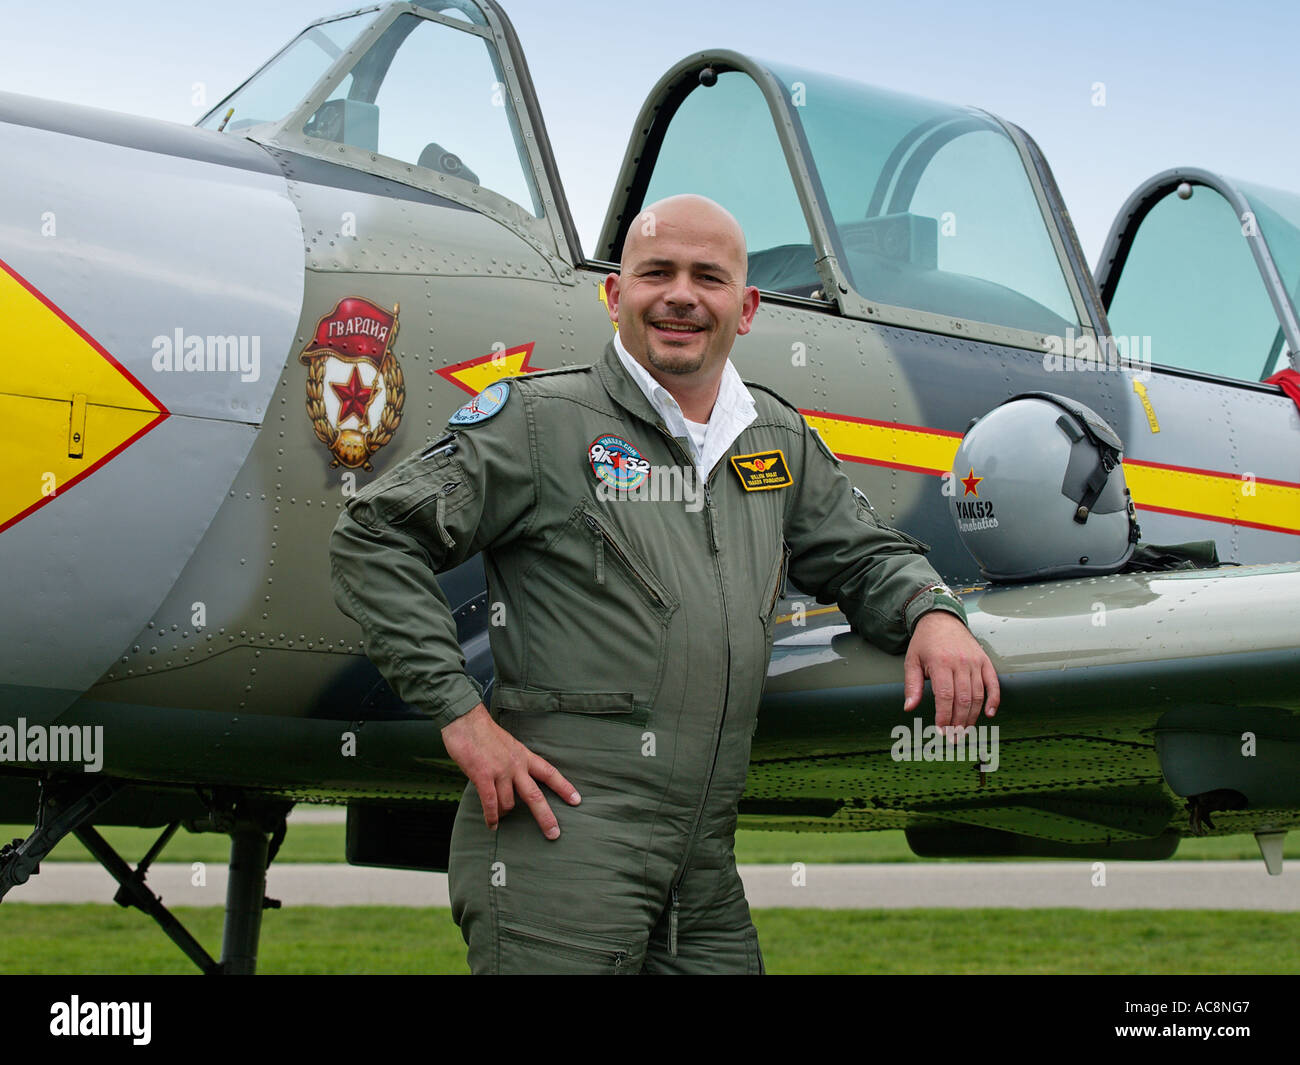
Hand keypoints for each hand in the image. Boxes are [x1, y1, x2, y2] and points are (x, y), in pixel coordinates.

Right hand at [440, 703, 580, 838]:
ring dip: (505, 813)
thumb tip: (517, 781)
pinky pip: (490, 803)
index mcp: (524, 756)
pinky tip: (492, 825)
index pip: (549, 773)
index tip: (577, 800)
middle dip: (546, 817)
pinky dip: (492, 817)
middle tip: (554, 834)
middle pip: (535, 795)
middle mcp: (516, 765)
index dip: (564, 787)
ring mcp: (500, 771)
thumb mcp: (509, 745)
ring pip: (509, 803)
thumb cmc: (484, 733)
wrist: (466, 720)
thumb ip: (515, 762)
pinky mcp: (482, 775)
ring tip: (500, 817)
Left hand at [902, 611, 999, 729]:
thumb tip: (909, 708)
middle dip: (958, 722)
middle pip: (963, 699)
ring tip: (964, 731)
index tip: (941, 730)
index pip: (945, 696)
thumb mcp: (911, 661)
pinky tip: (988, 715)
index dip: (944, 716)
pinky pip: (993, 684)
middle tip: (953, 738)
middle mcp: (960, 663)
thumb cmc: (925, 643)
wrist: (941, 619)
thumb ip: (911, 685)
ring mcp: (975, 662)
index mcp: (941, 663)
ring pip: (978, 695)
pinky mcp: (985, 661)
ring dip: (972, 716)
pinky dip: (993, 700)